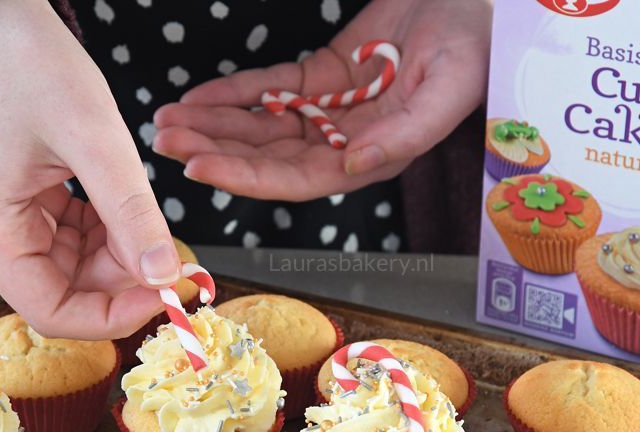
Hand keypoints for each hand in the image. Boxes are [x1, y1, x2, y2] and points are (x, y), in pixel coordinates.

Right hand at [0, 0, 178, 338]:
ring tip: (152, 224)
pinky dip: (106, 233)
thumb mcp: (95, 140)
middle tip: (172, 258)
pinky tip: (128, 210)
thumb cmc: (29, 65)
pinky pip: (69, 239)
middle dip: (122, 281)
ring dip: (118, 256)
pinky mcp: (18, 205)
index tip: (165, 295)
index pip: (52, 311)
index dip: (113, 315)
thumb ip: (131, 214)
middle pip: (65, 292)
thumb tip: (164, 275)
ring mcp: (1, 221)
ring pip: (72, 268)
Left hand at [153, 0, 490, 200]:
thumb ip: (403, 137)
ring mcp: (331, 108)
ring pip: (261, 124)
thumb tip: (351, 164)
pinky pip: (270, 87)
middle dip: (215, 149)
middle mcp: (344, 140)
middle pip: (267, 155)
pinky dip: (233, 92)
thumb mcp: (448, 91)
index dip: (246, 176)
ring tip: (167, 122)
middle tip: (166, 142)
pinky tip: (198, 96)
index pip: (297, 178)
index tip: (200, 167)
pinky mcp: (323, 74)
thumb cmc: (473, 46)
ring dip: (214, 124)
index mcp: (371, 156)